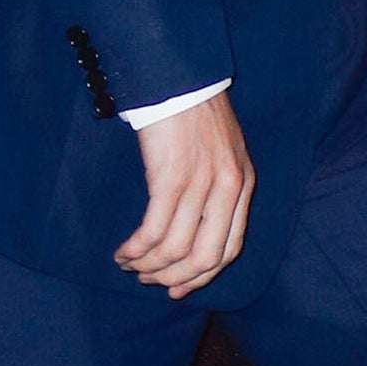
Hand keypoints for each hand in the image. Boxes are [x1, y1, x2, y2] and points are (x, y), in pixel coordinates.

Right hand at [115, 91, 255, 298]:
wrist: (180, 76)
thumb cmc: (194, 109)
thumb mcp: (222, 149)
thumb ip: (219, 183)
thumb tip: (195, 220)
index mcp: (243, 185)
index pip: (229, 249)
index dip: (202, 276)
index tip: (178, 289)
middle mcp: (228, 190)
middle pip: (205, 258)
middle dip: (174, 278)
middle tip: (150, 281)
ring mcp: (200, 185)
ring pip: (176, 250)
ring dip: (149, 266)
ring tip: (130, 265)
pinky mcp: (171, 179)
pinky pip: (153, 231)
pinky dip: (136, 250)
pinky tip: (123, 252)